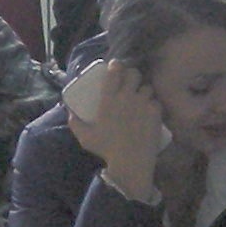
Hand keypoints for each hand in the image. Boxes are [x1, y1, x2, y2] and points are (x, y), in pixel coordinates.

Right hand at [68, 62, 169, 201]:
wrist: (130, 161)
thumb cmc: (106, 149)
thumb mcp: (85, 136)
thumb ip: (75, 123)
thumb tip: (69, 112)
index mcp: (109, 99)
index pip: (114, 71)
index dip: (116, 65)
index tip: (116, 66)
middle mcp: (126, 97)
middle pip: (134, 73)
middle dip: (133, 75)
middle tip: (131, 83)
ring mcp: (142, 103)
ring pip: (147, 87)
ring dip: (144, 91)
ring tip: (141, 99)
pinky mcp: (155, 112)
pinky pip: (156, 102)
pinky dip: (153, 105)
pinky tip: (150, 111)